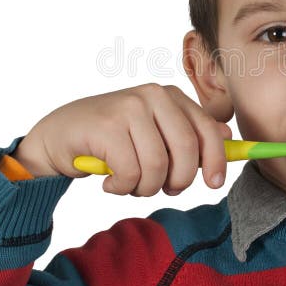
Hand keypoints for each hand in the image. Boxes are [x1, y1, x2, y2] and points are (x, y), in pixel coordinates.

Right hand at [12, 83, 231, 195]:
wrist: (59, 135)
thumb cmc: (111, 136)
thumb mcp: (153, 131)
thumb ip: (188, 132)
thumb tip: (227, 135)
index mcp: (169, 96)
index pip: (205, 130)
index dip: (215, 159)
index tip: (214, 183)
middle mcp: (151, 96)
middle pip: (186, 150)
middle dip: (178, 180)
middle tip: (164, 189)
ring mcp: (128, 109)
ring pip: (157, 167)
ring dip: (145, 188)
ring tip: (130, 183)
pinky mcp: (106, 127)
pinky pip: (129, 173)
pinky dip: (121, 187)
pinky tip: (110, 182)